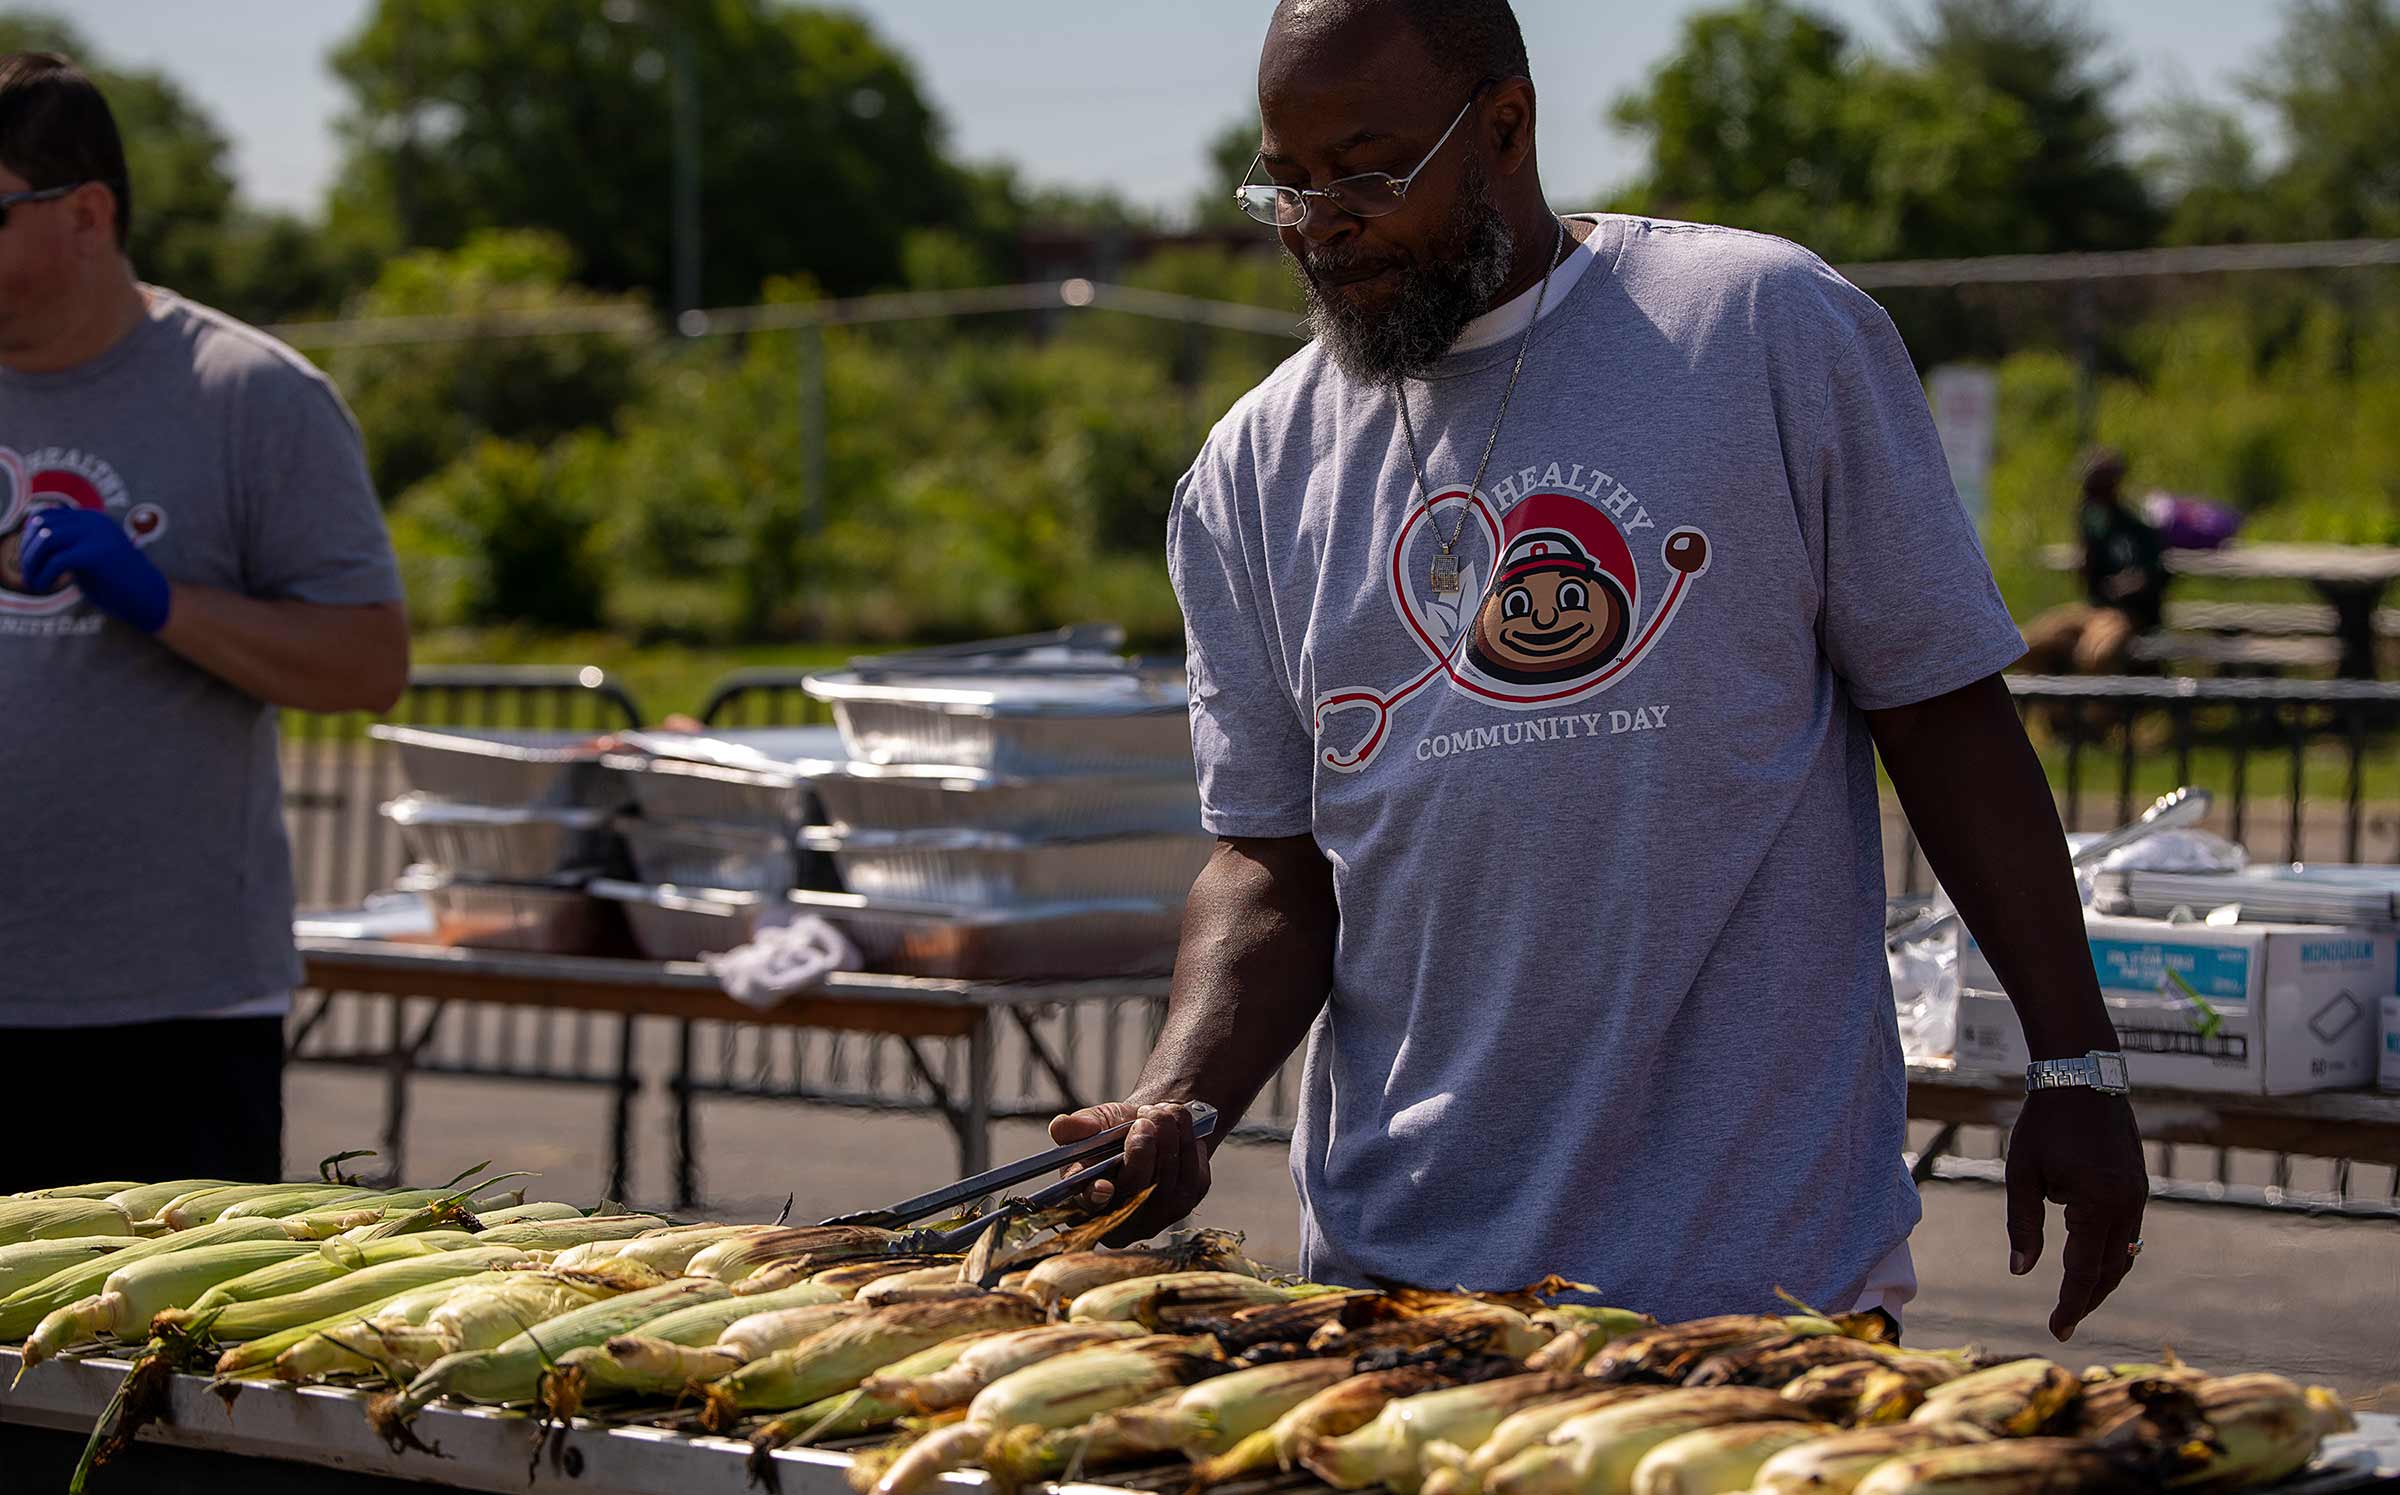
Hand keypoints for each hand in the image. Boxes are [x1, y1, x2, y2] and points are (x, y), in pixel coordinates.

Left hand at [18, 507, 169, 632]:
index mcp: (93, 518)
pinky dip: (44, 576)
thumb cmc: (118, 581)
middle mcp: (94, 521)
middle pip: (42, 525)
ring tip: (34, 582)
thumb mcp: (89, 555)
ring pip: (46, 539)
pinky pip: (57, 561)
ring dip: (32, 562)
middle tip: (29, 574)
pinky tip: (46, 587)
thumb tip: (35, 539)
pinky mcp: (97, 554)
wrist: (150, 597)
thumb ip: (68, 544)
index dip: (29, 537)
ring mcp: (97, 535)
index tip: (29, 560)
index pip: (46, 515)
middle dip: (28, 551)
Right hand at [1049, 1099, 1211, 1245]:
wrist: (1153, 1129)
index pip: (1089, 1208)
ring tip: (1163, 1111)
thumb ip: (1075, 1127)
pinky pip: (1192, 1175)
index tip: (1103, 1186)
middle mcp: (1122, 1219)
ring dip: (1169, 1138)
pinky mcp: (1186, 1205)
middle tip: (1146, 1118)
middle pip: (1135, 1189)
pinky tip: (1181, 1127)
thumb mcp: (1093, 1124)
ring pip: (1167, 1180)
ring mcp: (1156, 1216)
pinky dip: (1189, 1143)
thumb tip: (1063, 1126)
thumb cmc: (1115, 1133)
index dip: (1095, 1199)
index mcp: (1087, 1202)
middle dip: (1142, 1149)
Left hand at [2004, 1087, 2146, 1340]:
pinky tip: (2092, 1262)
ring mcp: (2138, 1195)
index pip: (2084, 1270)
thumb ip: (2023, 1224)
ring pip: (2124, 1253)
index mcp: (2097, 1204)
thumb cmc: (2044, 1123)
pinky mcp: (2138, 1185)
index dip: (2070, 1304)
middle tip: (2064, 1323)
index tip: (2056, 1331)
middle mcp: (2126, 1204)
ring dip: (2102, 1279)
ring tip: (2076, 1299)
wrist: (2082, 1076)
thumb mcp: (2022, 1172)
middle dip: (2088, 1299)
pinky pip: (2128, 1232)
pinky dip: (2111, 1253)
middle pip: (2111, 1270)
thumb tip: (2020, 1272)